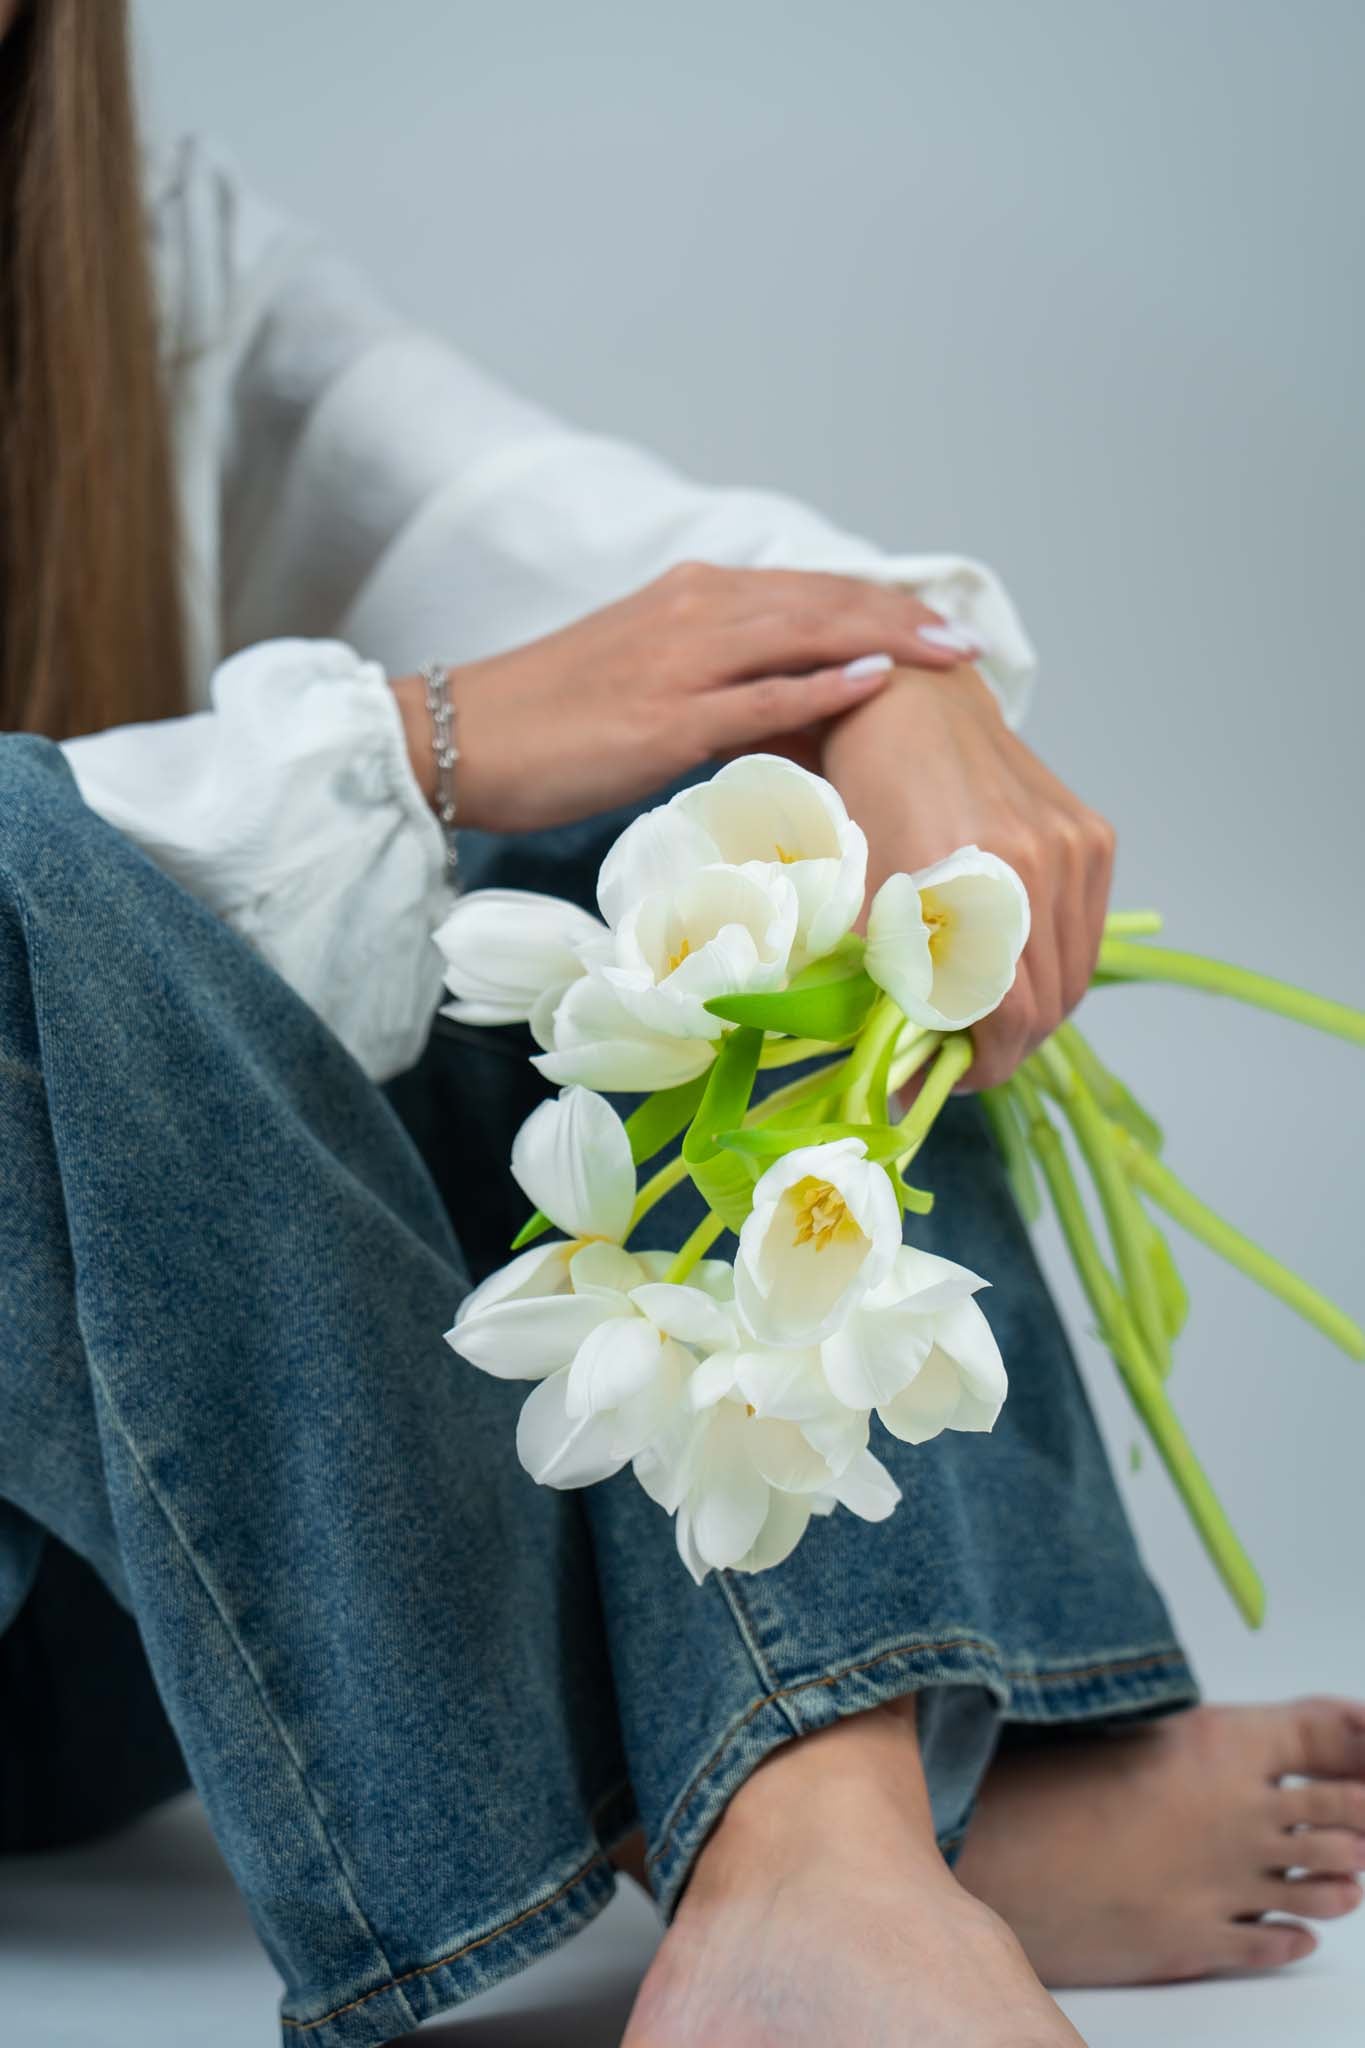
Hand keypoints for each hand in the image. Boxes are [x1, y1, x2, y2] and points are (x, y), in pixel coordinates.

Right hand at [392, 563, 977, 832]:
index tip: (934, 626)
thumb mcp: (642, 682)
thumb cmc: (546, 723)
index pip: (806, 592)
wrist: (458, 738)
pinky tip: (879, 683)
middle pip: (823, 602)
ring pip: (806, 634)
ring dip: (888, 638)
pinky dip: (826, 685)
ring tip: (953, 655)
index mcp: (689, 598)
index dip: (878, 605)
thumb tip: (783, 713)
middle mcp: (693, 611)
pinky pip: (763, 695)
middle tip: (970, 641)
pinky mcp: (665, 718)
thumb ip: (713, 682)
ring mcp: (681, 661)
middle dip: (903, 616)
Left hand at [822, 666, 1114, 1089]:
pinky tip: (1009, 965)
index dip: (980, 1065)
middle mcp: (1037, 862)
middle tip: (958, 1060)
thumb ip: (880, 989)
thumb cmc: (864, 799)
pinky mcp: (1092, 836)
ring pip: (1072, 975)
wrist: (911, 710)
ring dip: (1032, 1011)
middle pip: (1048, 1004)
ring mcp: (1074, 847)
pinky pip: (1082, 933)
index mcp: (971, 881)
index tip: (944, 1080)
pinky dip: (1051, 964)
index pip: (1008, 1015)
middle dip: (1005, 1047)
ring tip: (982, 1017)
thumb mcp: (856, 899)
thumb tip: (897, 1084)